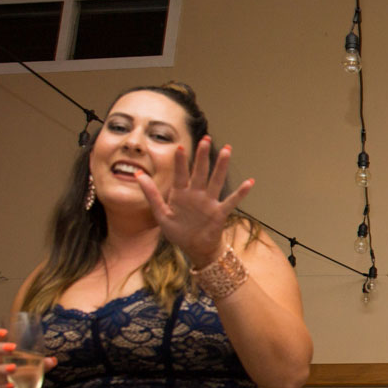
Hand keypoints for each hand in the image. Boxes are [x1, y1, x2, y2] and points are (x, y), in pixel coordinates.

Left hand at [135, 135, 252, 267]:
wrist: (195, 249)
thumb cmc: (178, 232)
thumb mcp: (161, 213)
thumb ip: (151, 194)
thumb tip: (137, 175)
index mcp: (181, 194)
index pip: (180, 174)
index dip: (180, 162)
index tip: (179, 147)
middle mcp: (196, 194)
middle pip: (200, 172)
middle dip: (202, 156)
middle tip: (205, 139)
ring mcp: (209, 202)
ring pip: (215, 181)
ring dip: (221, 166)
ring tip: (227, 151)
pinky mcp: (219, 213)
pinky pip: (231, 201)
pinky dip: (241, 193)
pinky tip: (249, 182)